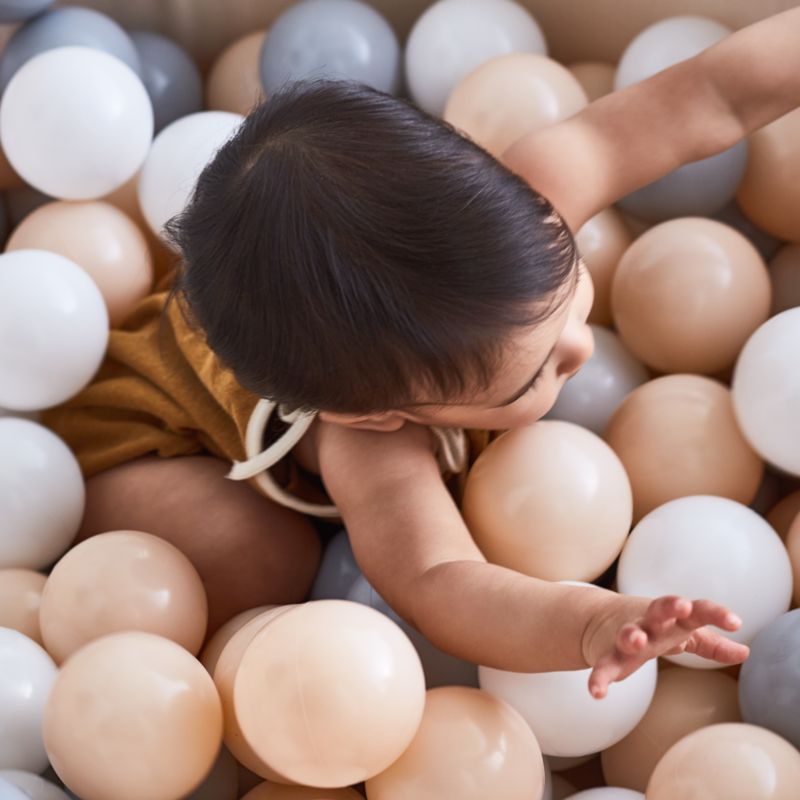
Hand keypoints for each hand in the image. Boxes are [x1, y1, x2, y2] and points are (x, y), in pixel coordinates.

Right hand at [586, 595, 749, 699]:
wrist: (598, 618)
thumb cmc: (653, 627)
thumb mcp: (682, 633)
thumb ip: (711, 644)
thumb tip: (745, 652)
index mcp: (672, 618)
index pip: (697, 611)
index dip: (715, 614)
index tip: (736, 622)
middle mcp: (649, 622)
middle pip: (659, 610)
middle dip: (669, 607)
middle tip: (682, 606)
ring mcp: (626, 636)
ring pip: (628, 633)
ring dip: (632, 635)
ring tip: (636, 642)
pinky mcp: (608, 654)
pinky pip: (604, 666)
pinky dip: (599, 678)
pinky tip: (597, 693)